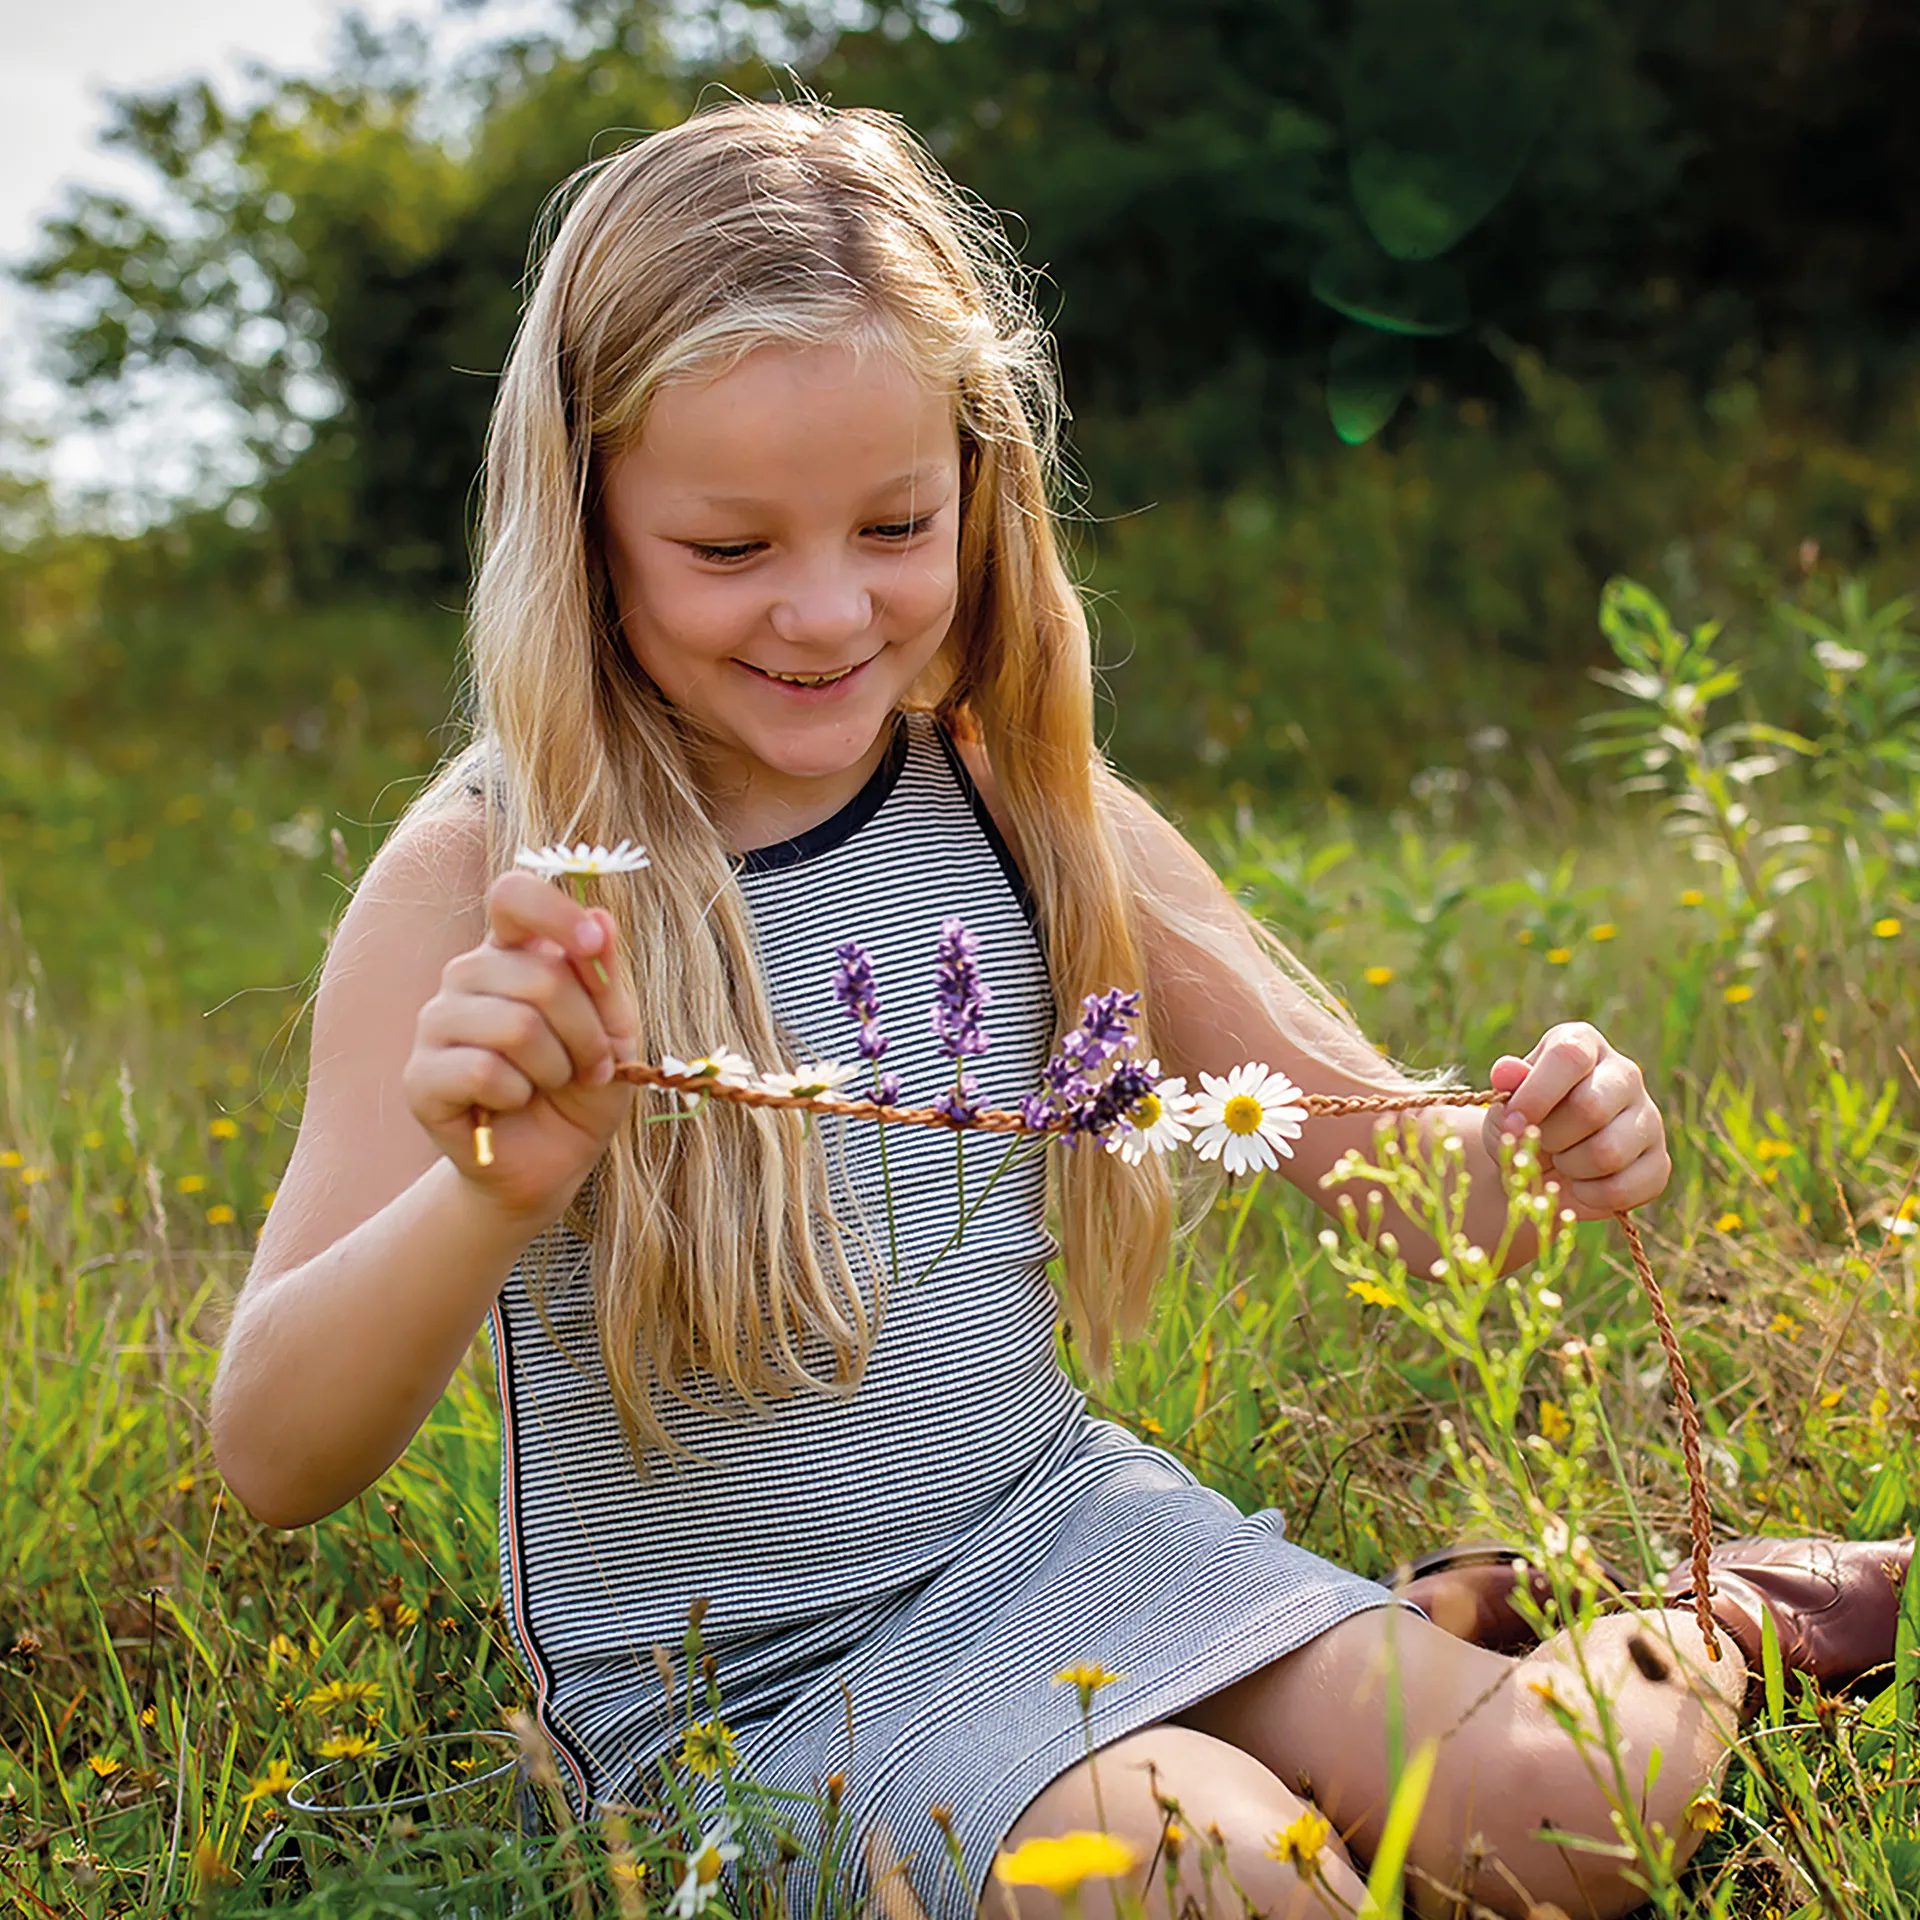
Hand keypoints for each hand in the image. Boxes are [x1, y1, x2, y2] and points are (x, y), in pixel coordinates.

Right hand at [404, 869, 639, 1221]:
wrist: (551, 1162)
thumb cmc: (582, 1087)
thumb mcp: (614, 1031)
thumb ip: (604, 977)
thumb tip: (603, 916)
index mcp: (512, 952)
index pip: (513, 897)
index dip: (555, 912)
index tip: (594, 943)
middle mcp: (466, 977)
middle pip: (539, 975)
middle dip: (586, 1030)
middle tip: (592, 1064)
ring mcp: (436, 1023)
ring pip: (515, 1025)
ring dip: (557, 1066)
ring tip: (552, 1084)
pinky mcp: (420, 1076)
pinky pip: (484, 1071)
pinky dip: (519, 1095)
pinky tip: (511, 1105)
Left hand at [1482, 1022, 1670, 1218]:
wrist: (1542, 1169)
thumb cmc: (1523, 1124)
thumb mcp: (1505, 1104)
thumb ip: (1507, 1088)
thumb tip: (1507, 1071)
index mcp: (1583, 1044)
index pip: (1569, 1056)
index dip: (1536, 1093)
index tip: (1513, 1120)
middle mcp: (1624, 1073)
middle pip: (1591, 1107)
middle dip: (1550, 1137)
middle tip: (1538, 1144)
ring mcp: (1649, 1117)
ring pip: (1609, 1152)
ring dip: (1569, 1168)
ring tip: (1559, 1162)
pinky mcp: (1659, 1162)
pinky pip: (1624, 1187)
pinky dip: (1589, 1196)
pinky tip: (1579, 1186)